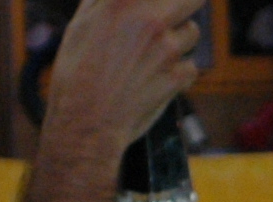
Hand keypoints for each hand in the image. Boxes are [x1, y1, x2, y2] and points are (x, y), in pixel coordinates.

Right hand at [42, 0, 204, 166]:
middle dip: (184, 7)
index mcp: (124, 1)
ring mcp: (169, 49)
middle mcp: (151, 20)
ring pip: (192, 33)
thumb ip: (105, 2)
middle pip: (194, 0)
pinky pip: (191, 65)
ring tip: (154, 52)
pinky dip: (179, 70)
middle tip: (172, 16)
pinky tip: (155, 77)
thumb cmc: (78, 71)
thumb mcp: (82, 23)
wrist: (87, 118)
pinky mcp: (180, 76)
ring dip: (180, 39)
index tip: (165, 4)